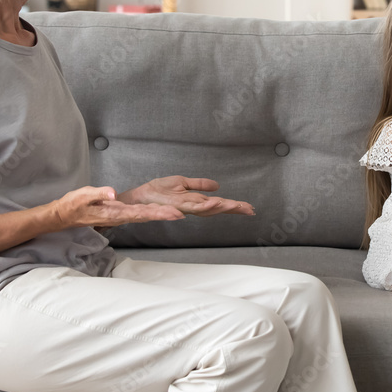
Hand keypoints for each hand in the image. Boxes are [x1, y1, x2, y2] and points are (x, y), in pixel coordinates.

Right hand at [51, 185, 184, 229]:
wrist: (64, 216)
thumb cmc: (73, 205)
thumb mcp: (83, 195)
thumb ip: (99, 193)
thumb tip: (113, 193)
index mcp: (114, 212)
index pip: (141, 213)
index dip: (158, 213)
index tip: (173, 213)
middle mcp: (120, 216)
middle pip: (147, 215)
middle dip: (165, 215)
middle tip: (183, 214)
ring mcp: (120, 215)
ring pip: (144, 215)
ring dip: (161, 214)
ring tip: (178, 214)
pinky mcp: (118, 213)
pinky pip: (138, 214)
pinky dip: (152, 213)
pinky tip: (161, 212)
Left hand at [117, 175, 255, 217]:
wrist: (140, 195)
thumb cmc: (158, 190)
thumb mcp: (182, 182)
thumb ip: (199, 184)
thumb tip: (218, 186)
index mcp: (196, 201)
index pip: (219, 204)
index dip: (234, 206)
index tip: (249, 207)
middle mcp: (194, 206)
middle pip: (218, 209)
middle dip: (234, 209)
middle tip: (250, 210)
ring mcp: (186, 207)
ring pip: (209, 209)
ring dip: (224, 208)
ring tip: (238, 206)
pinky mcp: (177, 206)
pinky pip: (194, 207)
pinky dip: (207, 205)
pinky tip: (217, 202)